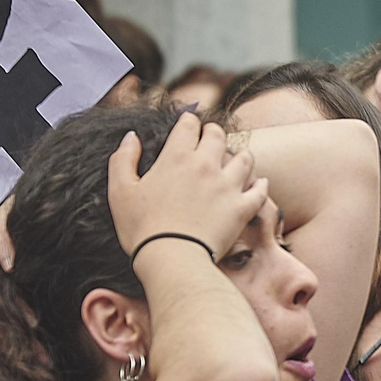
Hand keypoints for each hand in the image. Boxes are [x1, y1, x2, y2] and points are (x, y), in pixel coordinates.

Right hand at [108, 114, 266, 261]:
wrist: (171, 259)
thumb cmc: (142, 228)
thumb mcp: (119, 191)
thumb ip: (123, 159)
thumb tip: (131, 137)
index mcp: (176, 157)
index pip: (189, 124)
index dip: (188, 121)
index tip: (187, 124)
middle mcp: (206, 165)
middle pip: (218, 135)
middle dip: (213, 132)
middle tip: (210, 138)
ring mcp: (227, 186)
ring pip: (245, 158)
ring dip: (241, 154)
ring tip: (237, 157)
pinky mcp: (241, 208)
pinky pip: (259, 191)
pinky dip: (260, 185)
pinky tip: (260, 183)